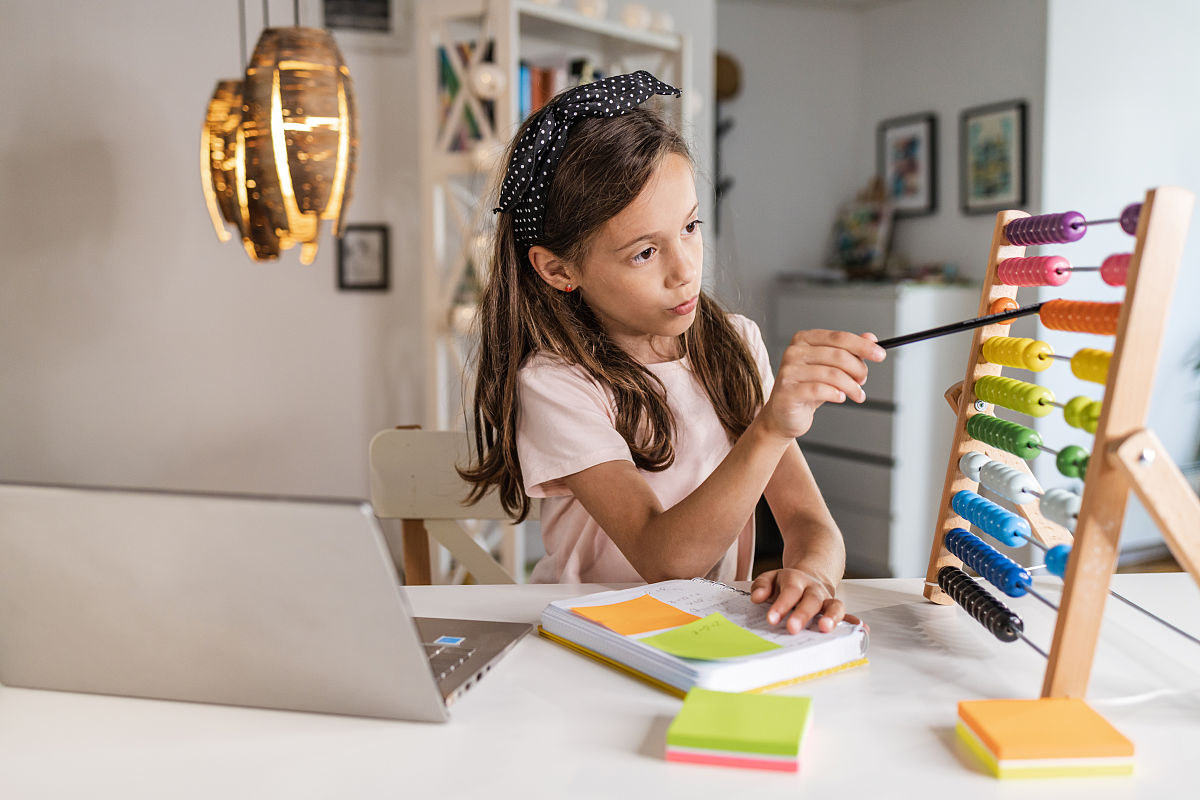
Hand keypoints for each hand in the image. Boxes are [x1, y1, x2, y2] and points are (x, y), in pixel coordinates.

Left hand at [750, 567, 861, 633]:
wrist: (811, 574)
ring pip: (834, 605)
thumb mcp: (771, 578)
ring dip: (832, 617)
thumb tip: (757, 598)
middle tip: (793, 628)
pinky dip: (854, 623)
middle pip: (811, 600)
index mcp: (796, 581)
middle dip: (803, 614)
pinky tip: (862, 631)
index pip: (789, 592)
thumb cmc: (788, 582)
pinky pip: (848, 615)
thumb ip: (762, 586)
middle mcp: (814, 590)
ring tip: (825, 629)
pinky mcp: (837, 610)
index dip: (781, 605)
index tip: (771, 619)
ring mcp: (827, 600)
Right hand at [759, 330, 885, 440]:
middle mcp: (794, 352)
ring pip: (833, 374)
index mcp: (804, 339)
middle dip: (858, 370)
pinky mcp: (787, 391)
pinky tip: (840, 398)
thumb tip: (871, 338)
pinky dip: (836, 394)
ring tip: (857, 394)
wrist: (784, 414)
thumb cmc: (808, 388)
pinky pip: (820, 390)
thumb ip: (849, 351)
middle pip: (838, 355)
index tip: (881, 355)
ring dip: (851, 386)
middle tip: (863, 381)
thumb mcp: (830, 367)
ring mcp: (788, 371)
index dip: (863, 346)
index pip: (839, 338)